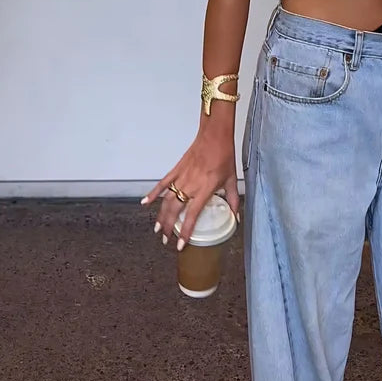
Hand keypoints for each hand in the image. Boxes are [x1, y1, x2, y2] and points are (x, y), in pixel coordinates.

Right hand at [142, 112, 238, 248]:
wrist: (215, 136)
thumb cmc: (224, 156)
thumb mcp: (231, 180)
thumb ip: (233, 200)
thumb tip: (236, 217)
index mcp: (205, 188)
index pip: (193, 215)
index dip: (185, 232)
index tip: (180, 244)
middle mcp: (191, 185)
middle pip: (175, 210)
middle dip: (168, 227)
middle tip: (166, 239)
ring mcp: (182, 177)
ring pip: (167, 200)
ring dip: (160, 215)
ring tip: (158, 229)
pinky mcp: (176, 169)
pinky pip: (162, 183)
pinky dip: (153, 193)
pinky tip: (145, 203)